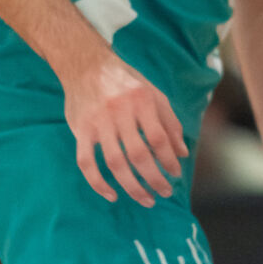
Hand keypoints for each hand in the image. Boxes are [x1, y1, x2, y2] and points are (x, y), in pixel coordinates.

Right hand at [59, 46, 186, 205]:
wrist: (86, 64)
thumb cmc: (125, 82)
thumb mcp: (154, 94)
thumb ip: (170, 123)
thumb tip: (182, 155)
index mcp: (142, 100)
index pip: (159, 138)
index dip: (169, 160)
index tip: (175, 174)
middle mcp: (120, 111)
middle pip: (139, 154)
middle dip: (154, 178)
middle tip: (164, 192)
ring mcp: (98, 122)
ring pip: (115, 162)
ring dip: (132, 186)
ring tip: (145, 199)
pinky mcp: (80, 130)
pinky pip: (86, 162)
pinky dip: (98, 183)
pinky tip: (111, 195)